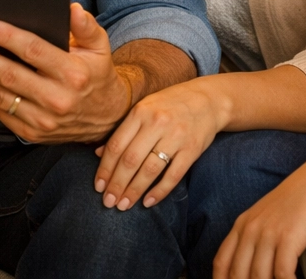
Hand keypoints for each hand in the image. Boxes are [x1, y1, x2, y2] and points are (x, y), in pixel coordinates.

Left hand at [0, 3, 132, 143]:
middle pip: (10, 75)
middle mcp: (58, 99)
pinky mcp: (32, 134)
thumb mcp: (100, 47)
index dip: (7, 37)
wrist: (106, 119)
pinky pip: (0, 113)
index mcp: (73, 74)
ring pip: (0, 97)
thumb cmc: (96, 74)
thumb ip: (86, 26)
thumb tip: (71, 8)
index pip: (34, 51)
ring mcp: (43, 121)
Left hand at [94, 77, 227, 209]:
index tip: (98, 186)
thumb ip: (123, 130)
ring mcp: (176, 137)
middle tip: (108, 202)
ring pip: (150, 170)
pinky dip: (159, 191)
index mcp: (140, 112)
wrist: (208, 99)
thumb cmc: (169, 105)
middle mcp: (157, 123)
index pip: (117, 145)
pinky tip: (147, 202)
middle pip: (131, 160)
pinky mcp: (192, 150)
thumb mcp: (144, 109)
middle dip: (117, 184)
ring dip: (134, 191)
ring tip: (123, 205)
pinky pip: (173, 175)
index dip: (105, 169)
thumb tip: (98, 154)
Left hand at [213, 153, 305, 278]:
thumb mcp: (269, 216)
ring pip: (258, 277)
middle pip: (237, 274)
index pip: (221, 262)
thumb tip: (254, 265)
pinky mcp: (288, 237)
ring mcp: (268, 232)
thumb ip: (257, 236)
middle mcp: (250, 229)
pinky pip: (282, 273)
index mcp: (242, 224)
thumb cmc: (300, 200)